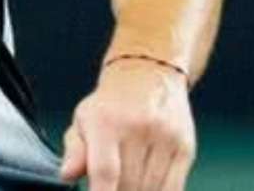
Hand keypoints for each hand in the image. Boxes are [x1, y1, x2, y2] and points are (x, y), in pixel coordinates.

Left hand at [59, 59, 194, 190]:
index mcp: (106, 121)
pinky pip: (174, 188)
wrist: (147, 74)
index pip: (105, 171)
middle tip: (109, 186)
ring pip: (151, 189)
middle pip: (129, 185)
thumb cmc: (110, 104)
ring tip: (126, 184)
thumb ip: (75, 150)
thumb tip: (67, 174)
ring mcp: (165, 138)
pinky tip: (145, 187)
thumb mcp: (83, 119)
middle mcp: (138, 127)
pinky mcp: (185, 148)